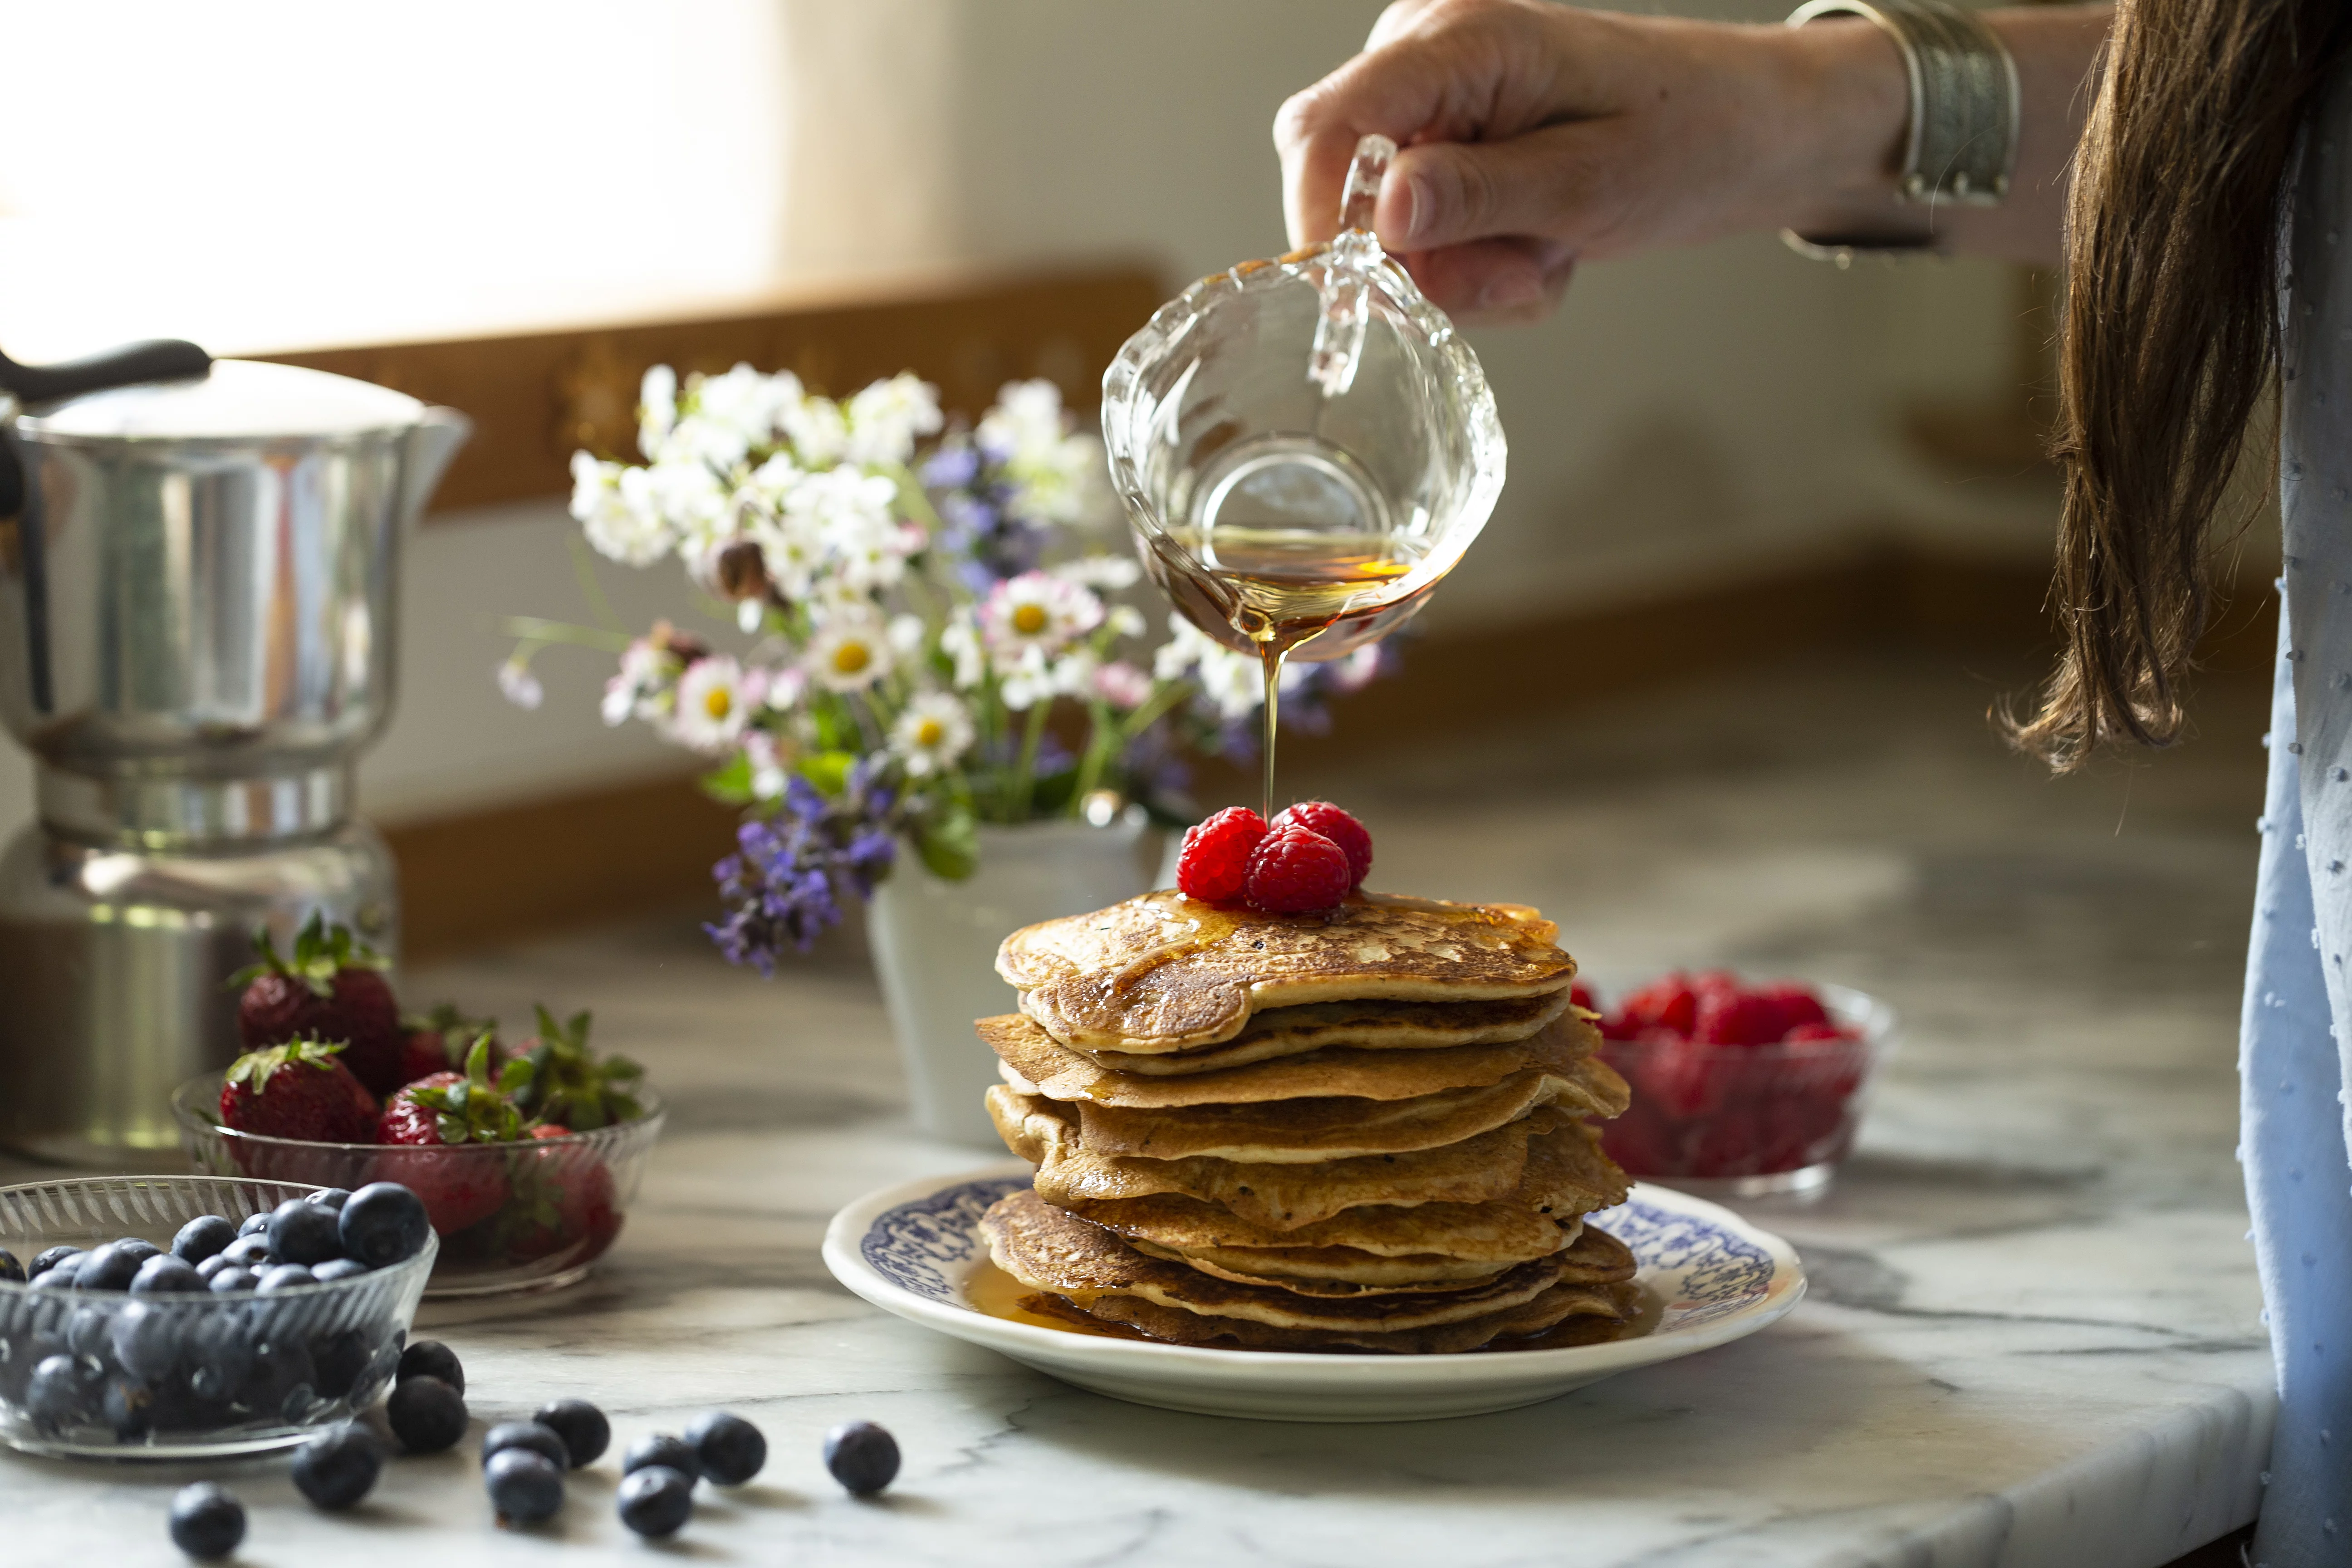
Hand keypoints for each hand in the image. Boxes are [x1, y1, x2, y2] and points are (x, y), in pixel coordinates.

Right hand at [1275, 0, 1911, 323]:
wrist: (1749, 131)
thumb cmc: (1691, 137)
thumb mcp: (1592, 184)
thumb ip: (1481, 196)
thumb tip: (1382, 213)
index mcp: (1461, 40)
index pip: (1325, 126)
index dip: (1318, 221)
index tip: (1361, 296)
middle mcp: (1427, 56)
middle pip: (1343, 187)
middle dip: (1422, 262)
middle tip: (1521, 271)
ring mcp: (1430, 100)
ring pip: (1384, 229)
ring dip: (1465, 271)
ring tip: (1548, 253)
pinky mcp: (1442, 140)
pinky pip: (1418, 234)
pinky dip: (1479, 264)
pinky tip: (1541, 245)